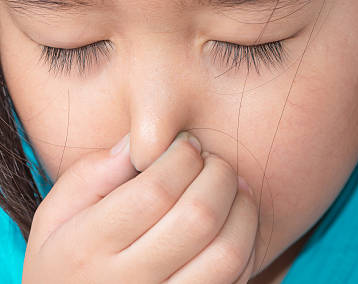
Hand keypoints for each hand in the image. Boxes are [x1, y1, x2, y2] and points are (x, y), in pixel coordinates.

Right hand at [22, 132, 258, 283]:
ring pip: (226, 253)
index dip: (182, 157)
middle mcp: (127, 283)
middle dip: (218, 175)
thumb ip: (91, 175)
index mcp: (86, 249)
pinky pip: (237, 277)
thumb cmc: (67, 259)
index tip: (187, 143)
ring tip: (233, 187)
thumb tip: (138, 142)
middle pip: (198, 218)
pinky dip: (247, 242)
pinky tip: (235, 221)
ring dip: (242, 209)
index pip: (155, 191)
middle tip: (214, 162)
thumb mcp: (56, 216)